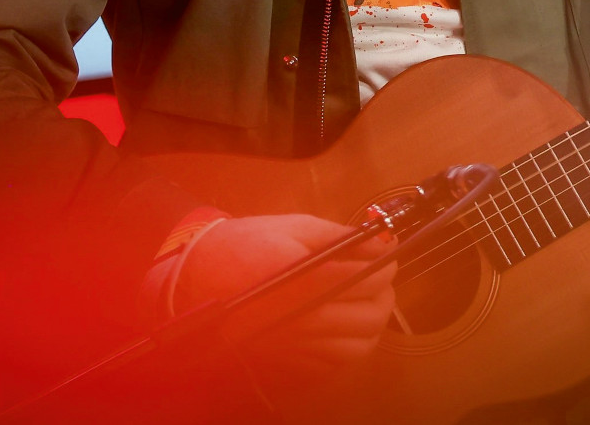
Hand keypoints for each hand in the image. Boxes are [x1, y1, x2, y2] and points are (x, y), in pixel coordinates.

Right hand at [177, 213, 396, 367]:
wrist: (201, 276)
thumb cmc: (247, 244)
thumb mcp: (294, 226)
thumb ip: (340, 235)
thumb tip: (379, 241)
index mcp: (305, 279)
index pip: (364, 277)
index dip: (385, 264)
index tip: (388, 255)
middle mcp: (304, 316)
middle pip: (369, 316)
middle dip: (385, 294)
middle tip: (383, 278)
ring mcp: (297, 342)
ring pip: (358, 346)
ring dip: (373, 324)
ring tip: (370, 302)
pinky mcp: (289, 357)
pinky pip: (334, 363)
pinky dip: (351, 346)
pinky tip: (347, 326)